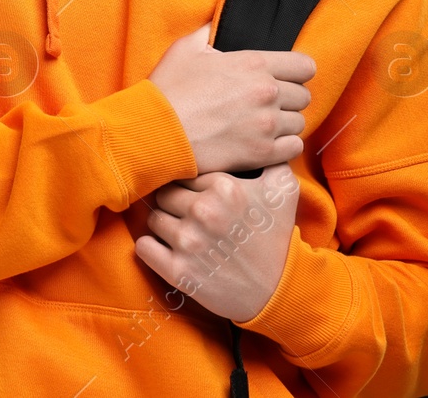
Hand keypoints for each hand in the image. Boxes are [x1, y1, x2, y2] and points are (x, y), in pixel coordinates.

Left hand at [133, 161, 300, 323]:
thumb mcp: (283, 190)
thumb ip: (269, 156)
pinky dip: (151, 249)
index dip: (189, 184)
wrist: (279, 291)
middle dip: (175, 204)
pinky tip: (168, 251)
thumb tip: (251, 136)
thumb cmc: (276, 237)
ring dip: (164, 226)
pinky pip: (144, 248)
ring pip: (153, 219)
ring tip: (184, 235)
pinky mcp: (179, 272)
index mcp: (225, 187)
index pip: (184, 172)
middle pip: (164, 194)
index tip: (197, 195)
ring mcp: (189, 242)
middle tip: (190, 217)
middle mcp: (204, 211)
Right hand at [148, 23, 315, 174]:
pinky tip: (264, 143)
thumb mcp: (184, 49)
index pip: (305, 66)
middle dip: (287, 100)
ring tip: (260, 126)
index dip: (296, 73)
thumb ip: (207, 33)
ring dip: (283, 125)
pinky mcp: (262, 152)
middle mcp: (267, 92)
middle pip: (303, 96)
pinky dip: (283, 147)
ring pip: (298, 123)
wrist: (156, 131)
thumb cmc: (167, 90)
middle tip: (264, 105)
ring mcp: (267, 124)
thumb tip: (214, 26)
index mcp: (253, 63)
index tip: (284, 79)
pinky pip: (294, 148)